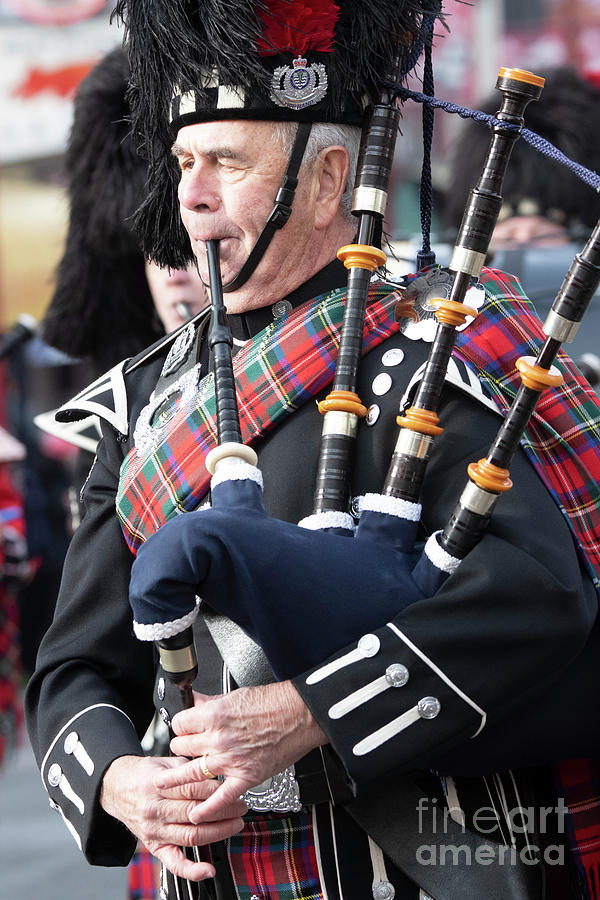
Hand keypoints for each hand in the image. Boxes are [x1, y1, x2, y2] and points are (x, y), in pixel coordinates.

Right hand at [100, 754, 245, 880]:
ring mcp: (154, 831)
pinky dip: (192, 870)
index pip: (193, 790)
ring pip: (191, 836)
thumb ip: (189, 770)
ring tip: (235, 825)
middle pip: (195, 813)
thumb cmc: (144, 775)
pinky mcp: (154, 846)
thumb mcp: (166, 763)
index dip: (217, 791)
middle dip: (223, 811)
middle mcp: (155, 810)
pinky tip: (208, 870)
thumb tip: (216, 776)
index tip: (234, 789)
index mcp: (158, 785)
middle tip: (241, 807)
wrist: (116, 788)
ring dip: (218, 832)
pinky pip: (174, 863)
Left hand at [158, 681, 326, 823]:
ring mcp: (230, 760)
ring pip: (190, 773)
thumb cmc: (274, 702)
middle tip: (186, 749)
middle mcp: (218, 738)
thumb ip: (210, 702)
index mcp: (214, 715)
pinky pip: (220, 797)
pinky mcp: (245, 777)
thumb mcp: (235, 695)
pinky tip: (196, 814)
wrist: (300, 715)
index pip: (180, 725)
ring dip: (175, 779)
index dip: (180, 727)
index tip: (183, 729)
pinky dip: (206, 809)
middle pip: (182, 747)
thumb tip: (194, 701)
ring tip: (163, 784)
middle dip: (181, 748)